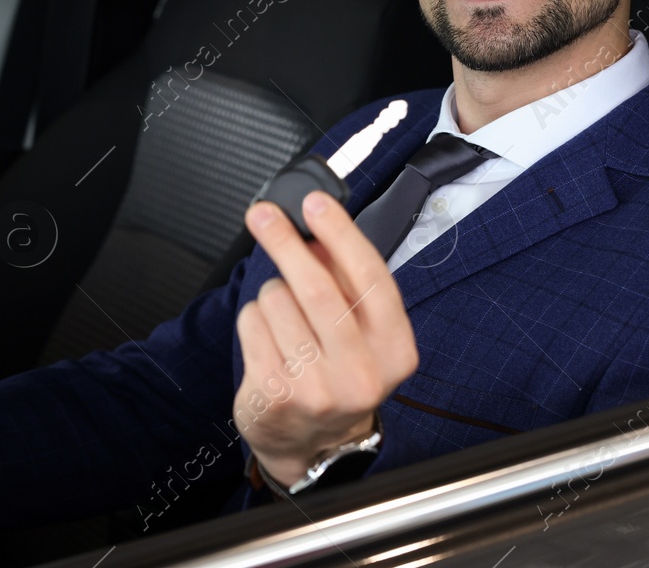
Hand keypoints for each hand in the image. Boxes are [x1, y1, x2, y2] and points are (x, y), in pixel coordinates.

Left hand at [234, 189, 417, 486]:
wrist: (316, 446)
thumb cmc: (341, 373)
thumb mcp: (364, 332)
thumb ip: (347, 282)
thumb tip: (315, 231)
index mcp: (395, 350)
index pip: (371, 280)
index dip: (341, 234)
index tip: (316, 203)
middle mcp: (361, 373)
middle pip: (316, 288)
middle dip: (285, 241)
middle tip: (264, 215)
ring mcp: (317, 388)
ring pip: (277, 302)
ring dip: (272, 294)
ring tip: (286, 318)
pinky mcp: (275, 395)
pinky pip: (252, 325)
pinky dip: (254, 319)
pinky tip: (269, 339)